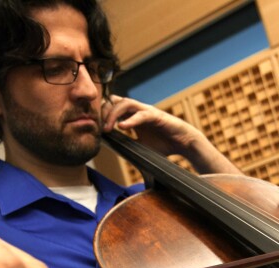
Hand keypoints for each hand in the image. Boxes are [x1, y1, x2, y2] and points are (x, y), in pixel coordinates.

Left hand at [101, 95, 241, 174]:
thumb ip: (127, 147)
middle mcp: (137, 111)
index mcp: (131, 116)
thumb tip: (113, 155)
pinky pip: (141, 114)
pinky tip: (122, 127)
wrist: (183, 144)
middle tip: (98, 127)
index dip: (102, 114)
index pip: (112, 107)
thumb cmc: (163, 146)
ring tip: (109, 128)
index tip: (95, 128)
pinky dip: (130, 120)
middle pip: (114, 101)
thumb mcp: (140, 148)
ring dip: (114, 114)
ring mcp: (146, 111)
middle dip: (104, 111)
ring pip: (125, 103)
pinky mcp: (156, 115)